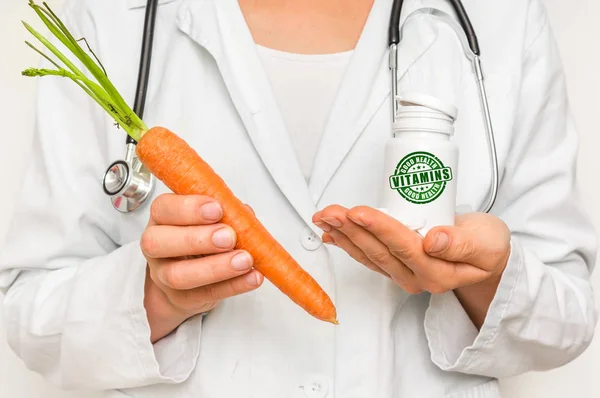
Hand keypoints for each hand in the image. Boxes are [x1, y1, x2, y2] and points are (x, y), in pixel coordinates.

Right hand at [141, 194, 263, 342]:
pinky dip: (233, 286)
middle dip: (197, 238)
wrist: (188, 280)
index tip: (217, 209)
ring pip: (179, 274)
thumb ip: (226, 212)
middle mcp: (155, 246)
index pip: (163, 208)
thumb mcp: (210, 219)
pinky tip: (253, 277)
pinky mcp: (181, 299)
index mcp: (162, 217)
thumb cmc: (202, 237)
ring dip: (216, 267)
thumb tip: (245, 214)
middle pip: (159, 242)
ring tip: (245, 260)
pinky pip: (205, 294)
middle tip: (229, 237)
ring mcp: (163, 276)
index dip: (188, 208)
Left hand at [312, 206, 510, 326]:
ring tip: (324, 217)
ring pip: (368, 254)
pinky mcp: (395, 266)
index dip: (379, 228)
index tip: (359, 212)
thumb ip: (462, 243)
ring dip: (343, 235)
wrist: (486, 256)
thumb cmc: (488, 246)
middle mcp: (416, 278)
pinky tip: (331, 233)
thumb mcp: (487, 243)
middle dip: (351, 230)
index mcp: (438, 273)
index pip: (403, 247)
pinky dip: (347, 243)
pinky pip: (367, 255)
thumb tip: (433, 241)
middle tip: (331, 211)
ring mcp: (403, 274)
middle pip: (378, 251)